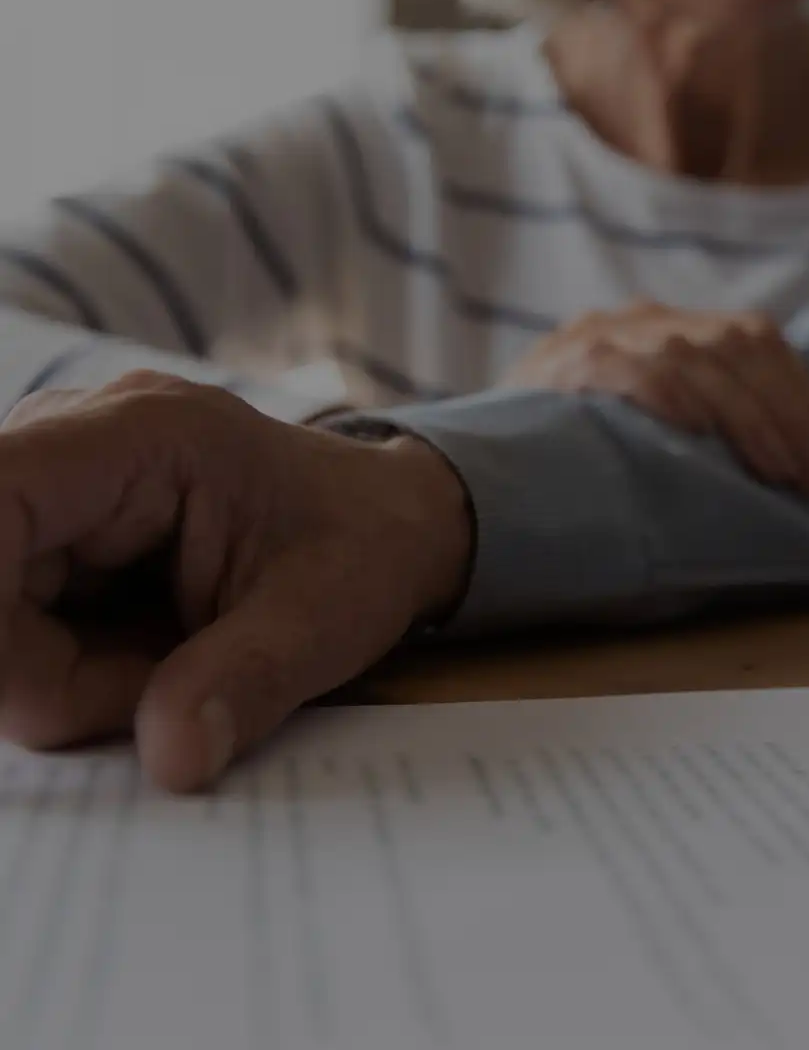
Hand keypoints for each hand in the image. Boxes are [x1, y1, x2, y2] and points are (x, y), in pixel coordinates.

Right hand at [0, 373, 471, 791]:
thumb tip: (171, 760)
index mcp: (142, 434)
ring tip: (172, 668)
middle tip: (160, 698)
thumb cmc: (364, 545)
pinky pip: (12, 630)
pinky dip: (69, 674)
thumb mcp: (329, 619)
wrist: (385, 522)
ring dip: (65, 682)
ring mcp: (50, 489)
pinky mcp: (43, 536)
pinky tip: (146, 660)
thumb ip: (248, 681)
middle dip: (49, 677)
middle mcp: (71, 442)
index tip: (33, 697)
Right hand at [506, 303, 808, 495]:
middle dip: (787, 415)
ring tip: (780, 473)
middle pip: (738, 347)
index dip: (802, 392)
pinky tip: (701, 433)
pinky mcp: (567, 363)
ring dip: (749, 420)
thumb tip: (796, 462)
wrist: (470, 459)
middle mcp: (640, 319)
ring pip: (696, 359)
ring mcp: (601, 335)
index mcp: (670, 325)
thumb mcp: (650, 421)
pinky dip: (672, 399)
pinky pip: (633, 371)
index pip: (758, 337)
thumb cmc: (580, 454)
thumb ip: (708, 416)